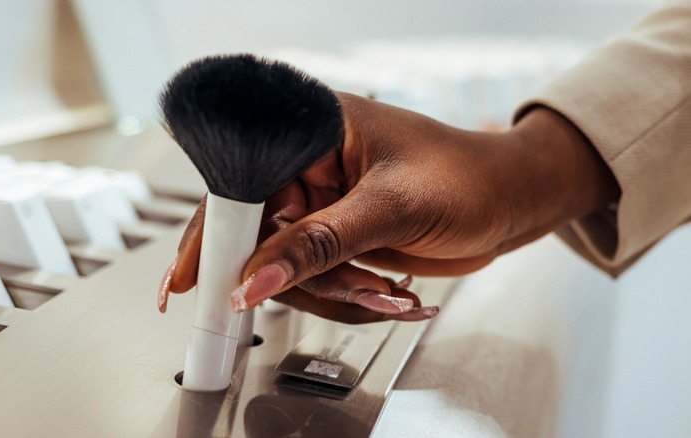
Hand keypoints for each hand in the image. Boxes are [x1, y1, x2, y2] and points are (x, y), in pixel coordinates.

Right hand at [158, 93, 618, 322]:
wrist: (511, 202)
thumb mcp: (393, 208)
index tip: (198, 278)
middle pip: (257, 235)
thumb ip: (319, 244)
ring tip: (388, 289)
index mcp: (312, 129)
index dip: (214, 232)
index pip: (241, 180)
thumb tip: (257, 276)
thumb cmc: (470, 177)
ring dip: (336, 292)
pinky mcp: (335, 239)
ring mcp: (321, 206)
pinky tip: (390, 291)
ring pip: (286, 269)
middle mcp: (308, 166)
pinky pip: (316, 281)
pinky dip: (348, 297)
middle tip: (340, 289)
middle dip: (296, 276)